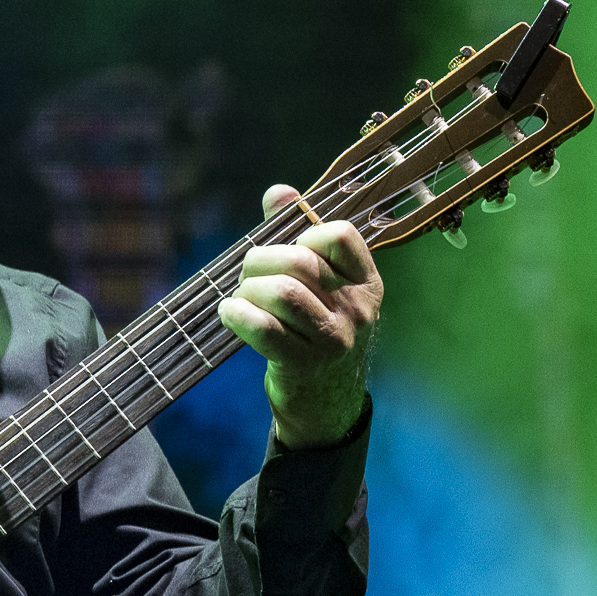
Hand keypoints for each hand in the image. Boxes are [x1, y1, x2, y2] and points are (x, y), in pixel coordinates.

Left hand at [221, 181, 382, 448]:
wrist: (326, 402)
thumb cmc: (316, 332)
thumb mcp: (321, 286)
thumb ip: (298, 234)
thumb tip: (280, 193)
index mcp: (366, 281)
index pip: (338, 234)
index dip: (302, 233)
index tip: (288, 251)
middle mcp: (358, 309)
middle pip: (298, 261)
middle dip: (258, 261)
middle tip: (247, 275)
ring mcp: (335, 339)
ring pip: (281, 293)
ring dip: (247, 289)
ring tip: (241, 297)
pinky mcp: (306, 364)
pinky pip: (264, 328)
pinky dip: (237, 315)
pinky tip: (230, 314)